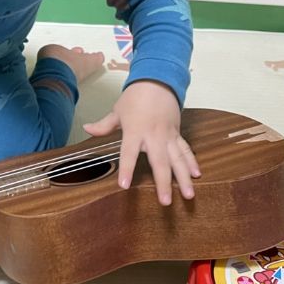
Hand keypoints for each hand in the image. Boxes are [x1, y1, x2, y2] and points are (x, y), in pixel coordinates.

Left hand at [83, 81, 200, 205]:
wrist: (157, 81)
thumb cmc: (135, 97)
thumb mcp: (117, 111)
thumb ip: (104, 125)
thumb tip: (86, 129)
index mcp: (135, 131)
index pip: (129, 153)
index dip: (126, 169)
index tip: (124, 185)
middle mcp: (154, 136)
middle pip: (159, 162)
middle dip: (163, 183)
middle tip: (166, 202)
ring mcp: (168, 136)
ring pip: (177, 159)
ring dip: (183, 178)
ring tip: (188, 195)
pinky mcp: (177, 133)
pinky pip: (185, 150)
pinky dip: (191, 162)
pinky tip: (197, 175)